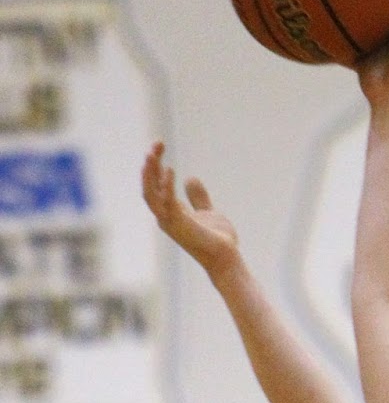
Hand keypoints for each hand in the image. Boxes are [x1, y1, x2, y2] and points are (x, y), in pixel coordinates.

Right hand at [142, 142, 240, 282]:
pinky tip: (170, 170)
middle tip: (157, 144)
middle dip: (150, 165)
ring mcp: (170, 222)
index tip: (160, 145)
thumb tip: (190, 178)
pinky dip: (166, 186)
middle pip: (148, 186)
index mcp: (169, 212)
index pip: (154, 185)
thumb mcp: (207, 211)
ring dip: (150, 173)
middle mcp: (165, 216)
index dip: (154, 166)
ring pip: (150, 194)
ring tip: (152, 154)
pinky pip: (167, 202)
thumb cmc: (217, 239)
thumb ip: (197, 197)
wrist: (226, 258)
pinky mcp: (179, 225)